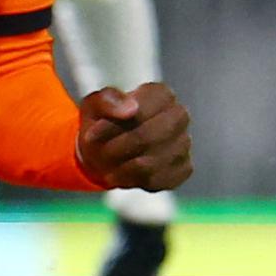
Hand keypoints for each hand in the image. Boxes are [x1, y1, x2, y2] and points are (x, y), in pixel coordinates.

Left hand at [74, 83, 192, 191]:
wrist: (106, 148)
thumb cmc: (103, 122)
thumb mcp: (94, 105)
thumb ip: (108, 101)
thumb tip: (130, 109)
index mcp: (161, 94)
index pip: (138, 112)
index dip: (110, 127)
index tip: (90, 134)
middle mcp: (179, 116)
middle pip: (146, 138)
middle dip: (114, 150)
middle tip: (97, 154)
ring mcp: (184, 143)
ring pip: (150, 164)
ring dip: (119, 168)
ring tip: (107, 164)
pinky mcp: (184, 168)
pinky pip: (158, 181)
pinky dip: (133, 181)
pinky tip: (123, 174)